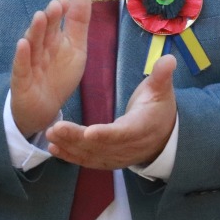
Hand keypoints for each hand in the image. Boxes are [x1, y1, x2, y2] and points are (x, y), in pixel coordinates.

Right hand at [10, 0, 90, 137]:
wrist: (43, 108)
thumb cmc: (59, 76)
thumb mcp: (75, 49)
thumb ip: (78, 24)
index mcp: (54, 39)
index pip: (56, 21)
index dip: (60, 10)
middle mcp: (40, 48)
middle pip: (44, 31)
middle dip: (49, 18)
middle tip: (56, 5)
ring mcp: (29, 62)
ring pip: (32, 45)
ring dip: (35, 31)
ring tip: (40, 17)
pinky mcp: (21, 80)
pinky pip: (21, 66)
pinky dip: (22, 55)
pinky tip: (23, 44)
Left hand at [47, 54, 177, 169]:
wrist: (164, 137)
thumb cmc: (159, 109)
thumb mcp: (162, 90)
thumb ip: (161, 76)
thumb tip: (169, 59)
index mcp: (141, 128)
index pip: (123, 133)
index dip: (106, 134)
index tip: (88, 132)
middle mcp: (128, 147)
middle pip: (100, 146)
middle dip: (76, 139)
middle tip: (55, 129)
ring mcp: (117, 156)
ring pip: (91, 154)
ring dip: (69, 147)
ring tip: (50, 136)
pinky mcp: (108, 160)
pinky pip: (88, 160)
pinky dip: (70, 156)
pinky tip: (53, 149)